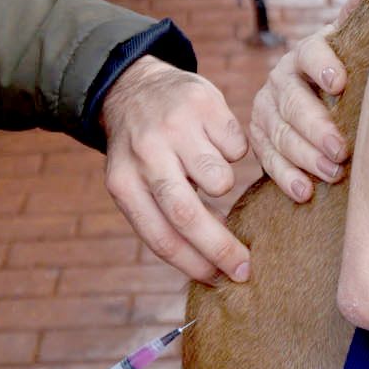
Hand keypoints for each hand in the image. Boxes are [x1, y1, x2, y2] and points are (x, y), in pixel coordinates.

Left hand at [101, 55, 250, 283]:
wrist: (138, 87)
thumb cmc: (146, 152)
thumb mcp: (138, 184)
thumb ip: (166, 218)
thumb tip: (213, 266)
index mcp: (123, 183)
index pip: (159, 236)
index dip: (193, 265)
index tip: (220, 281)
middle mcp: (144, 155)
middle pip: (187, 215)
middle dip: (220, 247)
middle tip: (245, 268)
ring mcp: (174, 127)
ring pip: (220, 179)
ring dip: (224, 184)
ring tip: (209, 170)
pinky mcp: (202, 105)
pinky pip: (237, 147)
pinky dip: (233, 151)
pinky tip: (214, 140)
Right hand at [249, 26, 349, 201]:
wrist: (319, 94)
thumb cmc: (350, 72)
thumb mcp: (357, 46)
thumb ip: (362, 19)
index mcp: (307, 53)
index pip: (310, 52)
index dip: (323, 64)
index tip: (339, 82)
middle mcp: (282, 78)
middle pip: (293, 101)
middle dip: (316, 127)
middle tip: (340, 149)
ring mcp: (266, 109)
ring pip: (279, 133)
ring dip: (304, 156)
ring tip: (331, 174)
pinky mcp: (260, 137)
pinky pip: (266, 159)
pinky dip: (285, 177)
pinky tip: (304, 192)